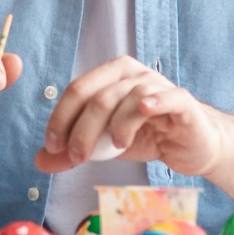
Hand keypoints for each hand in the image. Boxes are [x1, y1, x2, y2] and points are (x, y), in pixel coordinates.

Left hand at [36, 57, 233, 197]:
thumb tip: (39, 160)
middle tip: (76, 156)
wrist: (194, 147)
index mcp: (111, 76)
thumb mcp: (104, 147)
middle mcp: (133, 74)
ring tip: (115, 147)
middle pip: (99, 96)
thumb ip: (73, 151)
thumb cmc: (147, 138)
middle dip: (82, 129)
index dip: (60, 117)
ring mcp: (159, 85)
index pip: (77, 90)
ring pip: (127, 97)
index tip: (52, 145)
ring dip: (115, 126)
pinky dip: (151, 103)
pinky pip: (164, 97)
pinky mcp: (182, 101)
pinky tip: (142, 114)